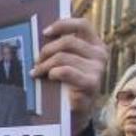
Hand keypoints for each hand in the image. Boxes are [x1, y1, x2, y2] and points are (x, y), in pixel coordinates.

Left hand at [32, 17, 105, 135]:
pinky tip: (49, 78)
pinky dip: (53, 73)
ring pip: (63, 56)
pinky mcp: (92, 83)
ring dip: (45, 65)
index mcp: (95, 44)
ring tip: (37, 73)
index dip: (63, 24)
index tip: (45, 32)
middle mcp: (100, 54)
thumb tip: (42, 35)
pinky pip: (66, 71)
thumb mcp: (67, 62)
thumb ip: (61, 48)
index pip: (82, 24)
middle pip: (68, 41)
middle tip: (36, 61)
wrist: (76, 111)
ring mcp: (98, 69)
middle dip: (47, 50)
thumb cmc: (68, 83)